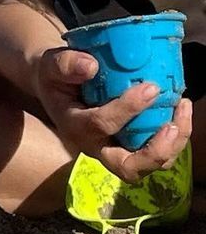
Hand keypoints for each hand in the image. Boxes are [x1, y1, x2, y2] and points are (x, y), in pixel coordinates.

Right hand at [31, 46, 191, 182]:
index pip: (100, 125)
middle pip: (127, 167)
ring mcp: (113, 150)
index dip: (127, 109)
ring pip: (147, 164)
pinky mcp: (128, 147)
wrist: (57, 87)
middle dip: (154, 152)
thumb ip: (66, 65)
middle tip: (172, 126)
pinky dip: (174, 137)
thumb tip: (90, 66)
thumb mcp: (51, 65)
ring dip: (172, 145)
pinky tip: (180, 108)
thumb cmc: (56, 76)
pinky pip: (155, 153)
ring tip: (182, 110)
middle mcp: (94, 146)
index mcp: (74, 126)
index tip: (150, 87)